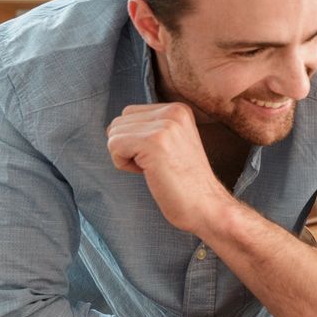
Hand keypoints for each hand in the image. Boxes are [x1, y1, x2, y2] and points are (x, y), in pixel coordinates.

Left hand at [106, 103, 231, 234]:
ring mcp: (164, 125)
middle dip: (128, 147)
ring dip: (126, 157)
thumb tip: (110, 129)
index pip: (130, 113)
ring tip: (153, 169)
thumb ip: (150, 128)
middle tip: (156, 165)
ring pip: (114, 134)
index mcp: (178, 109)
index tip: (160, 157)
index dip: (135, 140)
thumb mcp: (173, 142)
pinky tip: (148, 173)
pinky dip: (123, 164)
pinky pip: (114, 146)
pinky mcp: (153, 141)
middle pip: (119, 122)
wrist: (206, 206)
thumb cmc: (185, 183)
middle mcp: (173, 112)